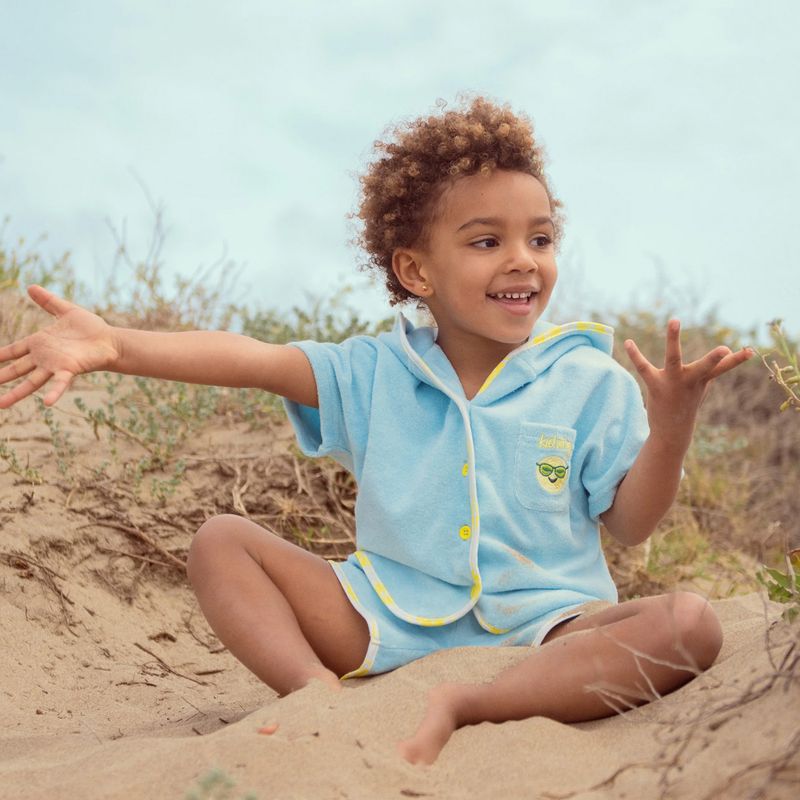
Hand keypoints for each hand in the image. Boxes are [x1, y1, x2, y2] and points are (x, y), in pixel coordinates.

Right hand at [0, 285, 119, 408]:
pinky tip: (46, 402)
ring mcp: (55, 365)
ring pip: (32, 382)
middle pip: (17, 369)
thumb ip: (48, 301)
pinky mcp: (70, 369)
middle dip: (1, 377)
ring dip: (16, 393)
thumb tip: (30, 287)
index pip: (13, 351)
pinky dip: (54, 393)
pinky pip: (60, 383)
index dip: (0, 356)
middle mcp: (44, 357)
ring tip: (2, 404)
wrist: (110, 339)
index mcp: (39, 343)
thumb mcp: (66, 310)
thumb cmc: (90, 327)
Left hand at [624, 319, 752, 451]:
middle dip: (715, 359)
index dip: (737, 359)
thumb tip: (728, 352)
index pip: (724, 367)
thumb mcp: (702, 386)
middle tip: (724, 349)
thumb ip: (713, 368)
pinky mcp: (656, 385)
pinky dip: (635, 354)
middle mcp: (690, 380)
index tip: (752, 351)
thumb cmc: (688, 403)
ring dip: (674, 339)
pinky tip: (628, 342)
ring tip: (675, 320)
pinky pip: (643, 367)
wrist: (671, 431)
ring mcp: (673, 382)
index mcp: (703, 379)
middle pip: (705, 367)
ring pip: (674, 358)